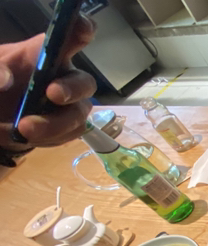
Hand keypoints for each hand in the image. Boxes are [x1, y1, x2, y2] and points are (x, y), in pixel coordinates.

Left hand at [0, 14, 96, 150]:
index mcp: (44, 53)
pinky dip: (52, 138)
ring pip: (79, 113)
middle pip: (84, 82)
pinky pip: (72, 134)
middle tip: (52, 94)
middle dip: (72, 89)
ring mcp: (69, 104)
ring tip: (25, 129)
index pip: (70, 36)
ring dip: (55, 123)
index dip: (82, 30)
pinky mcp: (67, 127)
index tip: (82, 30)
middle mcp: (63, 76)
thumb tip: (6, 79)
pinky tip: (29, 136)